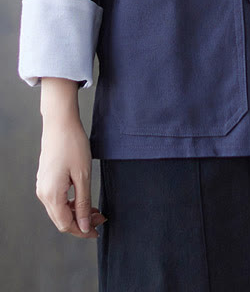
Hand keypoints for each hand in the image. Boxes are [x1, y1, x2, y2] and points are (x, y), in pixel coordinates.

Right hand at [36, 112, 106, 237]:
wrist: (60, 124)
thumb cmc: (73, 146)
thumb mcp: (83, 175)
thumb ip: (82, 202)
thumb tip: (84, 225)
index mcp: (51, 195)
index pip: (66, 224)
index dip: (82, 231)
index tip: (98, 231)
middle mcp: (43, 194)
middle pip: (61, 220)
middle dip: (81, 223)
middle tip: (101, 218)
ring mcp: (42, 187)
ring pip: (59, 210)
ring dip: (76, 213)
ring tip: (95, 209)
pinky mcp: (46, 180)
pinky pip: (57, 200)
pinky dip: (70, 203)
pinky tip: (83, 198)